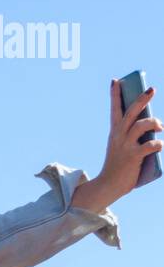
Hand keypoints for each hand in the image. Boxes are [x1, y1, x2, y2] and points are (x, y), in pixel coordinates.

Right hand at [72, 81, 162, 212]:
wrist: (108, 186)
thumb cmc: (117, 167)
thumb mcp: (121, 148)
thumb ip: (133, 137)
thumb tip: (152, 128)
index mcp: (115, 133)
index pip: (114, 110)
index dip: (115, 95)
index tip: (115, 80)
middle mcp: (119, 136)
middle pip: (131, 112)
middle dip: (141, 99)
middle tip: (152, 89)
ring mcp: (126, 146)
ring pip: (141, 125)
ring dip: (154, 123)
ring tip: (160, 127)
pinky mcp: (133, 157)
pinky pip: (149, 146)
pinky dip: (158, 145)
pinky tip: (160, 146)